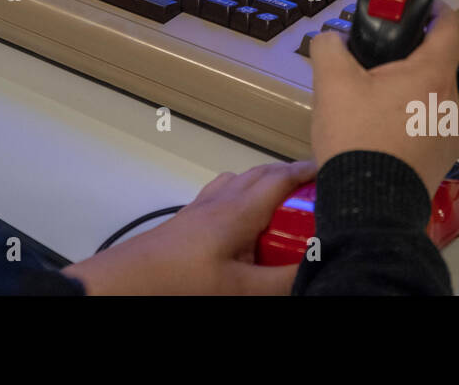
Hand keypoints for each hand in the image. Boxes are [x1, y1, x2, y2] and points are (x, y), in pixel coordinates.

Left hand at [63, 160, 315, 294]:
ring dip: (263, 185)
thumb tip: (321, 265)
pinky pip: (221, 197)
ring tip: (281, 207)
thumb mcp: (243, 289)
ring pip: (238, 183)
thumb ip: (284, 279)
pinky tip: (242, 224)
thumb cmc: (183, 282)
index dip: (308, 171)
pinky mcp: (186, 222)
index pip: (281, 178)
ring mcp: (200, 209)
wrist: (126, 283)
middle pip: (260, 174)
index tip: (332, 169)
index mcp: (239, 209)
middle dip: (289, 176)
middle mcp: (220, 200)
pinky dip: (241, 198)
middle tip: (314, 190)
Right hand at [308, 6, 458, 196]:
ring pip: (430, 98)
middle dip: (406, 59)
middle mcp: (452, 100)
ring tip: (369, 105)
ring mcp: (451, 133)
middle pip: (435, 65)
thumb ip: (329, 47)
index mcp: (432, 73)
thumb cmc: (357, 135)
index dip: (435, 9)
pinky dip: (408, 123)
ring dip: (406, 94)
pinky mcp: (443, 159)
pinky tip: (379, 135)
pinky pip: (428, 127)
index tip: (417, 8)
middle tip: (372, 64)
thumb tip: (332, 38)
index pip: (450, 25)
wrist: (370, 204)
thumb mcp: (331, 82)